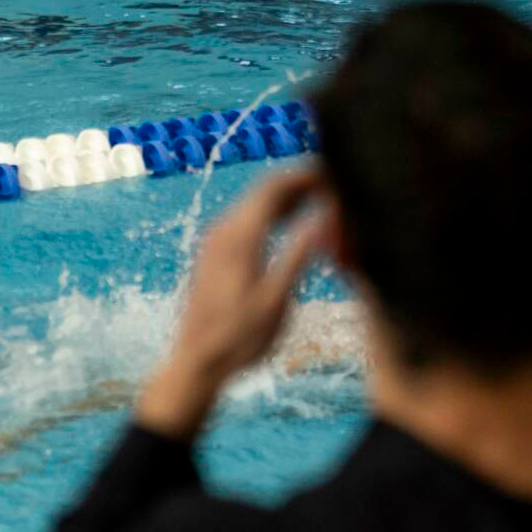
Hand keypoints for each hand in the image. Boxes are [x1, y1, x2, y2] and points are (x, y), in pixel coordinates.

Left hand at [134, 167, 329, 442]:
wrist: (196, 360)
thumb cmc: (239, 337)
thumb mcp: (276, 300)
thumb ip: (299, 255)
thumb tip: (324, 218)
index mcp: (240, 236)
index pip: (274, 188)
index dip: (305, 175)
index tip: (334, 171)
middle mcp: (224, 230)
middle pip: (264, 191)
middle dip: (299, 182)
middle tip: (333, 182)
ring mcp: (216, 240)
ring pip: (255, 203)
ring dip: (286, 197)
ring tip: (320, 197)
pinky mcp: (214, 252)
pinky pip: (246, 218)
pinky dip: (272, 212)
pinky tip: (291, 222)